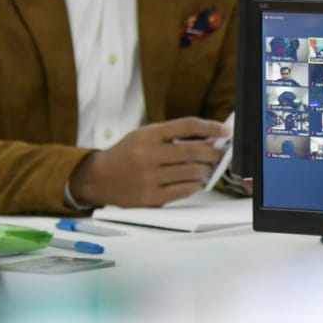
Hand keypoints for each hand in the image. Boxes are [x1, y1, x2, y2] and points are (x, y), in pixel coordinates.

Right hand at [68, 117, 228, 207]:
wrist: (98, 178)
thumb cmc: (126, 155)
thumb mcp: (145, 137)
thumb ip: (174, 137)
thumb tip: (209, 141)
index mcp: (148, 135)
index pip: (188, 126)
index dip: (211, 127)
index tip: (224, 132)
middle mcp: (149, 154)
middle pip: (195, 151)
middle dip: (213, 154)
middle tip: (219, 155)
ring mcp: (150, 177)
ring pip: (193, 172)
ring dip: (206, 171)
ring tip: (205, 169)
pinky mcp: (151, 197)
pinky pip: (185, 190)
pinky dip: (195, 185)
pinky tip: (194, 182)